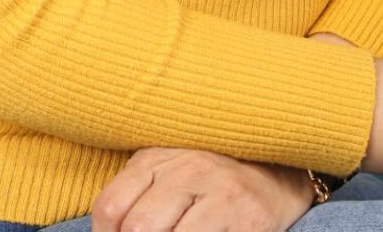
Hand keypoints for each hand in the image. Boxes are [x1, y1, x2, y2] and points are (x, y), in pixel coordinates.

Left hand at [89, 146, 316, 231]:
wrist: (276, 173)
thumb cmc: (208, 179)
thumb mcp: (166, 172)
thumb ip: (135, 195)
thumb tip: (106, 231)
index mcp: (158, 158)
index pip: (111, 206)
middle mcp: (189, 170)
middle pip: (138, 227)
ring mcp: (221, 194)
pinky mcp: (249, 221)